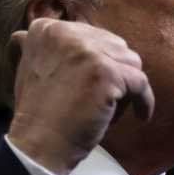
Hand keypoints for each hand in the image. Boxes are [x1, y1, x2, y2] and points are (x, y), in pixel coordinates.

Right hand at [7, 18, 154, 174]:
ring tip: (110, 109)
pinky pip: (141, 83)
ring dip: (126, 87)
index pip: (92, 36)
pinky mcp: (107, 72)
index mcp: (47, 30)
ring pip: (130, 62)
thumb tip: (39, 37)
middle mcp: (66, 33)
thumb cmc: (37, 114)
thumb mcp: (30, 69)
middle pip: (115, 46)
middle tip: (101, 100)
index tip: (95, 84)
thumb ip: (47, 49)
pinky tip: (141, 115)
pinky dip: (144, 101)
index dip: (99, 61)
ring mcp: (88, 51)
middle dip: (114, 72)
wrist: (38, 145)